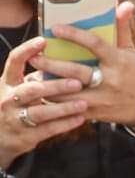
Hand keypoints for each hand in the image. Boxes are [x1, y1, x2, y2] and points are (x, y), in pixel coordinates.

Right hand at [0, 36, 86, 168]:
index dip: (27, 50)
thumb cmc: (14, 106)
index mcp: (7, 82)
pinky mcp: (26, 136)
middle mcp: (9, 99)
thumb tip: (61, 59)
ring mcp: (15, 118)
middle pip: (32, 90)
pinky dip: (65, 124)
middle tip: (77, 82)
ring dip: (64, 108)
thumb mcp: (17, 89)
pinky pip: (48, 129)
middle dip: (55, 86)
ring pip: (41, 112)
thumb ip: (35, 77)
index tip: (44, 41)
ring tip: (84, 103)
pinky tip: (80, 118)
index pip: (14, 61)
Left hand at [31, 2, 134, 132]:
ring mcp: (103, 99)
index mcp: (119, 62)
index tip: (55, 28)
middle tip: (34, 57)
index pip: (95, 45)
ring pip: (70, 94)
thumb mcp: (131, 52)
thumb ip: (122, 29)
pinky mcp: (98, 113)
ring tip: (33, 77)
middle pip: (76, 72)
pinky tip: (44, 95)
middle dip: (52, 65)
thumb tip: (126, 4)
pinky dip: (57, 103)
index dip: (75, 36)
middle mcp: (110, 80)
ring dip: (49, 86)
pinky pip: (72, 109)